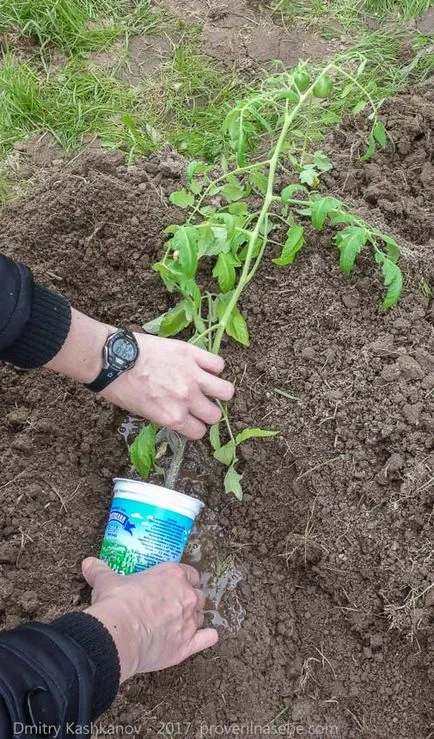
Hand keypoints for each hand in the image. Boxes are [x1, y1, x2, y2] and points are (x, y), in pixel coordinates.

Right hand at [83, 558, 217, 681]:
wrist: (118, 634)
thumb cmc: (117, 603)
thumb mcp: (106, 581)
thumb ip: (100, 570)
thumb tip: (88, 563)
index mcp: (172, 575)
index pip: (189, 573)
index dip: (184, 579)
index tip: (175, 584)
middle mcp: (186, 596)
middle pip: (198, 595)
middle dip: (189, 599)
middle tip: (174, 605)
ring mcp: (189, 621)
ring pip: (201, 616)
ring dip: (194, 618)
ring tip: (182, 623)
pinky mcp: (187, 645)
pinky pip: (207, 639)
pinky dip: (207, 638)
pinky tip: (206, 637)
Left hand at [101, 333, 233, 439]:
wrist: (113, 358)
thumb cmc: (120, 387)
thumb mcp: (141, 412)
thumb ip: (165, 415)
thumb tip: (179, 415)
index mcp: (173, 416)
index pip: (199, 431)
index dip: (195, 426)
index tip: (190, 420)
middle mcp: (186, 399)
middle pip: (215, 415)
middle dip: (208, 412)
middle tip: (198, 404)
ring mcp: (192, 375)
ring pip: (226, 391)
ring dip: (218, 391)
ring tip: (210, 386)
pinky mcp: (192, 354)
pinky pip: (218, 363)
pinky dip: (213, 366)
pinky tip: (203, 366)